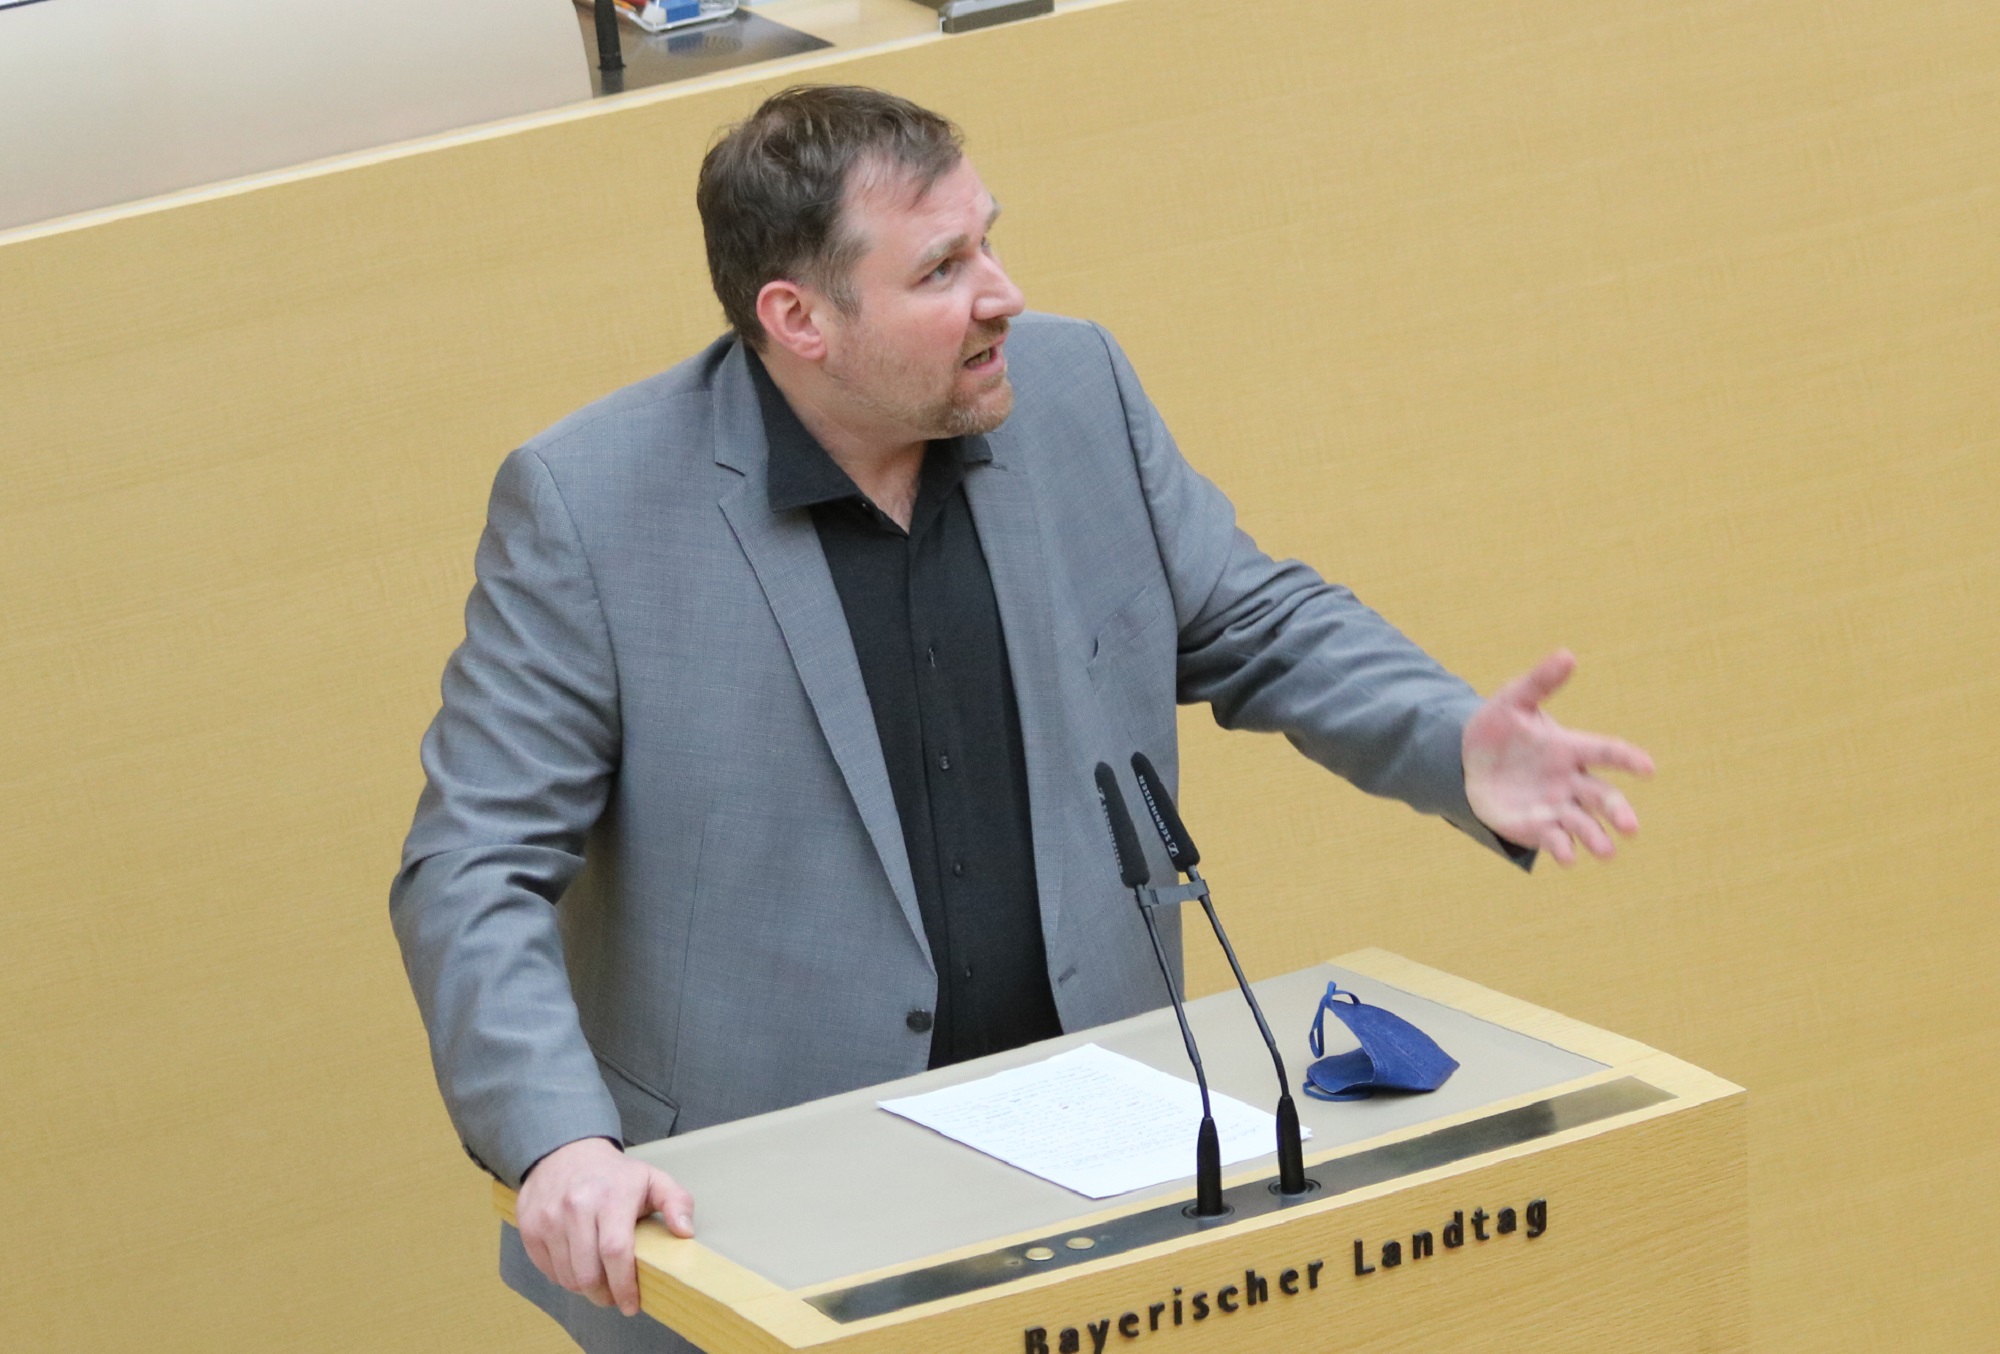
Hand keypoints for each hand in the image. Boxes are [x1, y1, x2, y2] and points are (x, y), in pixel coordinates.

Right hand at [516, 1136, 694, 1316]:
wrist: (566, 1151)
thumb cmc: (614, 1174)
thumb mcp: (652, 1180)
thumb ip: (676, 1202)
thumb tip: (686, 1231)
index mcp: (610, 1197)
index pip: (616, 1252)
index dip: (624, 1285)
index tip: (632, 1305)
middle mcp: (576, 1207)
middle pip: (588, 1273)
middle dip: (604, 1295)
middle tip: (614, 1296)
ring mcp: (548, 1218)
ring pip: (566, 1277)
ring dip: (584, 1289)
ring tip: (598, 1281)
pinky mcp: (529, 1226)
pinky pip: (547, 1270)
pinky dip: (563, 1277)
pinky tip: (577, 1266)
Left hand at [1462, 650, 1654, 865]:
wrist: (1469, 761)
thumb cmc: (1499, 727)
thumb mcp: (1513, 700)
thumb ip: (1540, 682)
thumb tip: (1568, 654)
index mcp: (1571, 748)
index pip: (1607, 752)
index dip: (1628, 759)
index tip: (1648, 768)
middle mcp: (1572, 781)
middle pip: (1604, 797)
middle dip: (1618, 812)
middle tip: (1630, 828)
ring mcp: (1558, 807)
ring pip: (1585, 825)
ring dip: (1597, 838)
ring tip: (1607, 852)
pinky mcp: (1539, 828)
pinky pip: (1556, 840)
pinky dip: (1563, 849)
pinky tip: (1569, 858)